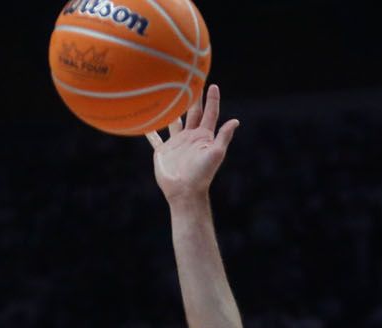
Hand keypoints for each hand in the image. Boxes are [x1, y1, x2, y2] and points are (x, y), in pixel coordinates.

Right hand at [148, 84, 237, 202]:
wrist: (184, 192)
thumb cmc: (202, 174)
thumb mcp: (215, 153)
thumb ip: (223, 137)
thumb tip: (235, 121)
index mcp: (204, 136)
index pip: (210, 114)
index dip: (212, 100)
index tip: (212, 85)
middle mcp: (191, 137)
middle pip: (193, 113)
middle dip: (193, 98)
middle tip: (191, 81)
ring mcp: (177, 143)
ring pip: (175, 121)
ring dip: (173, 110)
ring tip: (170, 95)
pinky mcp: (164, 151)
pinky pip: (156, 138)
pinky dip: (151, 130)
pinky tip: (145, 121)